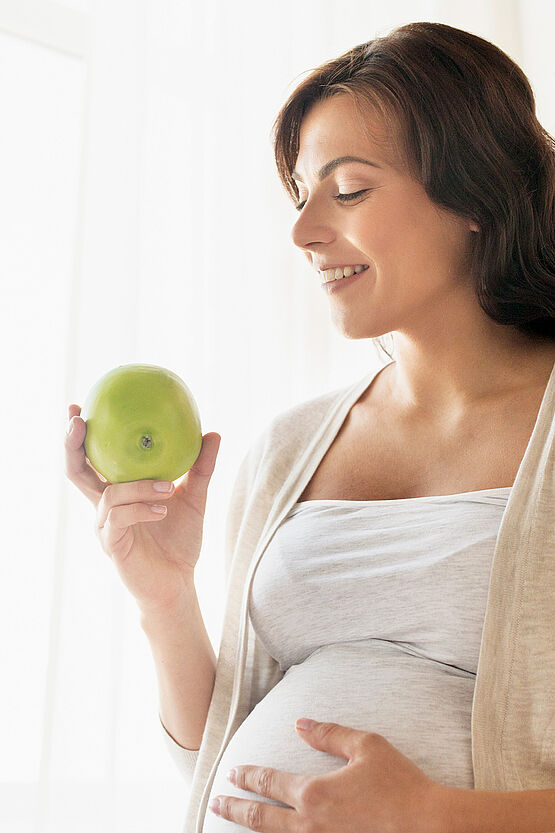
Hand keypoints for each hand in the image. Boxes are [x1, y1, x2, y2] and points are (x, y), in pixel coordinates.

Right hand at [64, 404, 220, 613]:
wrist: (178, 584)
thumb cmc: (179, 540)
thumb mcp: (194, 497)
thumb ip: (200, 467)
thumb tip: (213, 432)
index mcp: (117, 492)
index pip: (90, 458)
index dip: (78, 434)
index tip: (76, 406)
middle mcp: (104, 507)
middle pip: (75, 472)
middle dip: (73, 445)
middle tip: (80, 421)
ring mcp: (105, 527)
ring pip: (108, 494)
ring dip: (138, 485)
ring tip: (168, 486)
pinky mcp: (112, 546)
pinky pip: (120, 519)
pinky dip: (141, 509)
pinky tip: (162, 510)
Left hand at [211, 719, 449, 832]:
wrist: (428, 826)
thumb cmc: (400, 784)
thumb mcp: (366, 745)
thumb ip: (329, 734)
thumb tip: (301, 724)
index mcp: (314, 793)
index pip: (269, 781)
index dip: (248, 775)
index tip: (232, 772)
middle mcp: (310, 824)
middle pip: (260, 818)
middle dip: (234, 808)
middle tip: (215, 803)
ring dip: (249, 828)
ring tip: (232, 821)